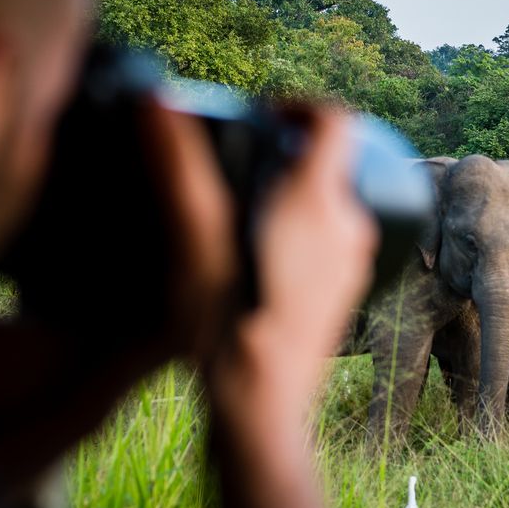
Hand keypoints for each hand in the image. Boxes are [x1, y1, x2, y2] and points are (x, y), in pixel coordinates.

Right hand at [207, 107, 378, 420]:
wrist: (261, 408)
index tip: (260, 116)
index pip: (335, 120)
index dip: (298, 105)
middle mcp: (349, 228)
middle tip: (245, 157)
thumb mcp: (195, 241)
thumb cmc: (226, 326)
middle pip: (335, 160)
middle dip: (291, 148)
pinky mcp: (346, 291)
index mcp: (320, 203)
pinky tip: (262, 248)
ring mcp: (353, 263)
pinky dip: (305, 223)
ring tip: (247, 203)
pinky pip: (333, 235)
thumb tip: (155, 98)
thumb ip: (177, 168)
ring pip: (334, 200)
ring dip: (297, 187)